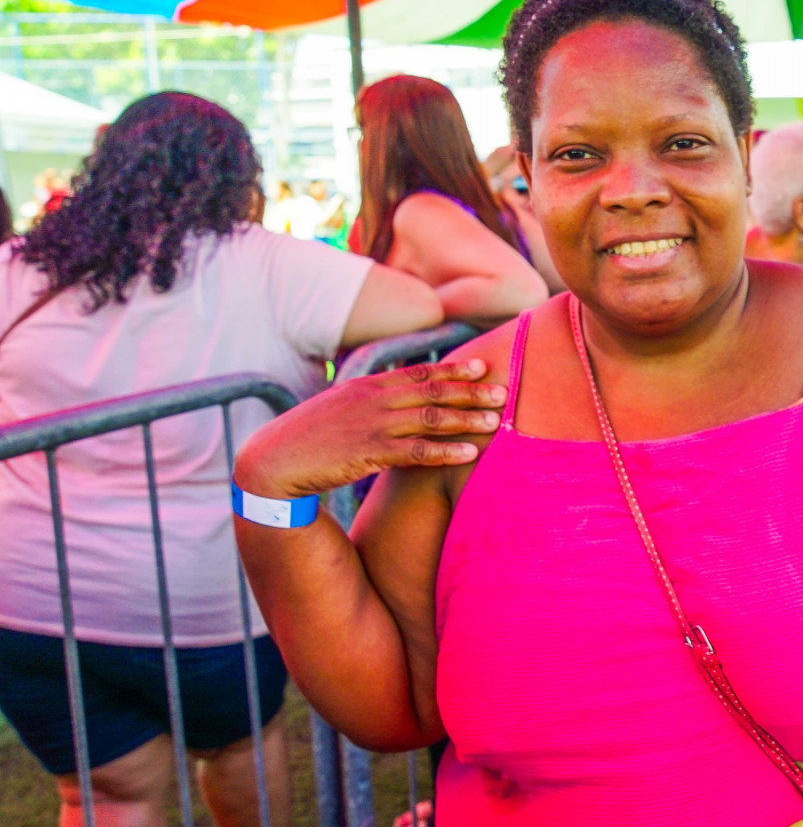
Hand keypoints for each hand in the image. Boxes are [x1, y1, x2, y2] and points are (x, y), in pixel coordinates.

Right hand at [234, 360, 505, 500]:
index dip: (453, 369)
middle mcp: (374, 400)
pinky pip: (417, 451)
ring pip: (431, 419)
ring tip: (498, 422)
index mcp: (367, 386)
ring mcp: (372, 425)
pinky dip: (447, 451)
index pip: (419, 372)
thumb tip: (398, 402)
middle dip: (472, 391)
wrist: (274, 461)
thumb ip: (370, 402)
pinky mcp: (369, 453)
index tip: (483, 366)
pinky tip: (471, 454)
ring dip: (468, 420)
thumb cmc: (309, 438)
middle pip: (433, 391)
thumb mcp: (340, 408)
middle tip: (504, 391)